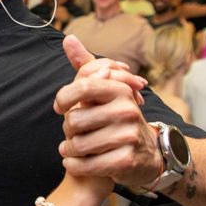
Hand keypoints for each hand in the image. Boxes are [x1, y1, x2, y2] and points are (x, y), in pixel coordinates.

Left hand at [56, 36, 157, 187]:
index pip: (82, 87)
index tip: (59, 108)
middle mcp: (127, 109)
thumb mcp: (104, 91)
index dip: (64, 99)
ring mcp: (129, 135)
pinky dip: (75, 166)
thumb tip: (68, 39)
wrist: (147, 154)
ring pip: (78, 145)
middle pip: (74, 120)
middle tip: (73, 135)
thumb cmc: (116, 118)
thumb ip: (85, 66)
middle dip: (67, 131)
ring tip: (72, 150)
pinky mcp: (127, 160)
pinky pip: (87, 165)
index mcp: (118, 89)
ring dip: (69, 151)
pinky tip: (74, 163)